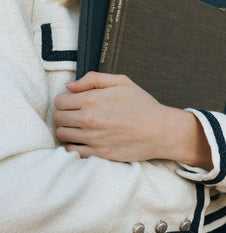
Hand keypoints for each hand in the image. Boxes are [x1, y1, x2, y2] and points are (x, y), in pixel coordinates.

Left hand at [53, 71, 225, 167]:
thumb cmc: (143, 106)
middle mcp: (89, 119)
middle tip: (76, 116)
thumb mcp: (122, 82)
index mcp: (92, 99)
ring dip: (67, 131)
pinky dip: (73, 147)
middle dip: (64, 115)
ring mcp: (93, 138)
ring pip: (61, 135)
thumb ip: (93, 79)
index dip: (65, 101)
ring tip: (79, 129)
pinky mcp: (98, 154)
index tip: (73, 103)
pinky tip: (82, 142)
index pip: (59, 100)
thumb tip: (70, 85)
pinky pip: (72, 151)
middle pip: (57, 118)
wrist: (161, 131)